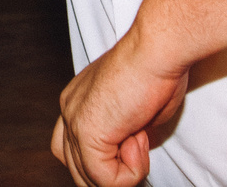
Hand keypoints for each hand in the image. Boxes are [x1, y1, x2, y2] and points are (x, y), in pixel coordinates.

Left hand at [51, 32, 186, 186]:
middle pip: (75, 166)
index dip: (107, 155)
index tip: (137, 135)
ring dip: (122, 173)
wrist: (157, 51)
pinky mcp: (86, 133)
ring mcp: (74, 122)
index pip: (73, 148)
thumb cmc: (157, 70)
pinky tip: (139, 139)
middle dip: (112, 169)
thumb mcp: (140, 112)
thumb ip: (128, 136)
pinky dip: (130, 172)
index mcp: (78, 101)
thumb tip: (129, 154)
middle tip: (139, 144)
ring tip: (140, 140)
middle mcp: (69, 110)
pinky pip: (105, 180)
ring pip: (88, 179)